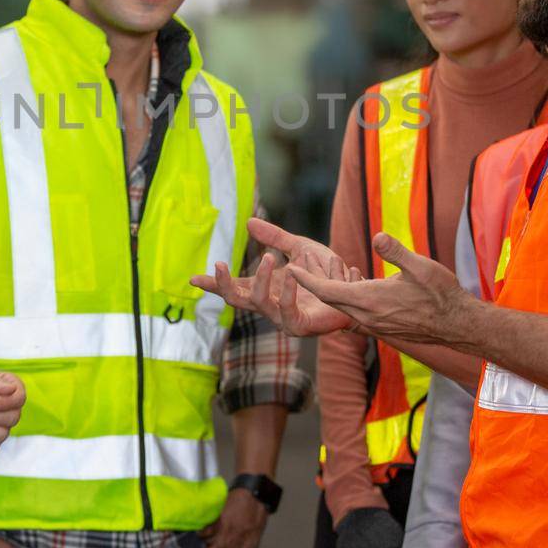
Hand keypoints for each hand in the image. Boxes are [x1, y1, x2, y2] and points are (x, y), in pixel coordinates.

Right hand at [190, 218, 356, 336]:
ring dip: (261, 279)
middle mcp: (270, 305)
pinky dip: (288, 292)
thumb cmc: (327, 275)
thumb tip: (249, 221)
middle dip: (223, 284)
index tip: (192, 278)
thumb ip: (275, 238)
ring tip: (268, 257)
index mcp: (266, 288)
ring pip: (259, 303)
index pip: (233, 286)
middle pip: (236, 299)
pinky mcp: (301, 325)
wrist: (356, 292)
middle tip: (218, 263)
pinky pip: (286, 312)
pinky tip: (292, 274)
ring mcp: (283, 317)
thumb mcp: (299, 247)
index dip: (213, 283)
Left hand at [287, 233, 478, 345]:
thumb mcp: (421, 266)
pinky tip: (351, 291)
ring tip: (320, 276)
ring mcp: (374, 325)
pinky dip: (346, 302)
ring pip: (342, 309)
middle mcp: (367, 316)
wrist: (457, 324)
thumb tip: (378, 236)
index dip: (307, 279)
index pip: (328, 291)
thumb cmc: (441, 294)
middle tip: (297, 268)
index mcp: (370, 300)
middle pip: (330, 301)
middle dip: (313, 285)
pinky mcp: (382, 328)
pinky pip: (355, 315)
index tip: (292, 268)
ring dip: (330, 294)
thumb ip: (396, 251)